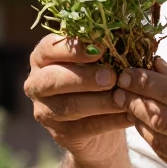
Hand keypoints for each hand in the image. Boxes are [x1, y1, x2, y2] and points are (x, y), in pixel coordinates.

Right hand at [25, 34, 129, 163]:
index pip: (49, 48)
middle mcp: (37, 83)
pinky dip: (110, 121)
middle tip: (111, 77)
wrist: (100, 123)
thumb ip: (107, 48)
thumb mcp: (101, 60)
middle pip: (53, 79)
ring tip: (123, 98)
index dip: (72, 49)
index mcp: (43, 58)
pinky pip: (85, 127)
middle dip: (84, 77)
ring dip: (100, 102)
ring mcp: (45, 110)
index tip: (99, 49)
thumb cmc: (100, 80)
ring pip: (69, 106)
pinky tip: (129, 115)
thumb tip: (129, 33)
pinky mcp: (59, 134)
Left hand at [115, 58, 166, 167]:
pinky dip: (152, 138)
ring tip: (126, 103)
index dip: (147, 81)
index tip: (128, 71)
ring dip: (138, 120)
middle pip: (164, 117)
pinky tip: (144, 124)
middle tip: (119, 85)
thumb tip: (158, 65)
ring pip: (160, 140)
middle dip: (136, 99)